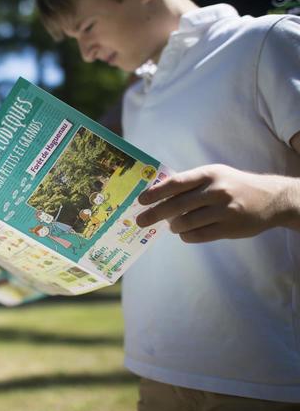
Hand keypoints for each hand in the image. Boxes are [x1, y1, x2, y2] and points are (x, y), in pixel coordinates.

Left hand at [136, 164, 296, 241]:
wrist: (270, 198)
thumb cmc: (233, 185)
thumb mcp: (214, 175)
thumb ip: (189, 182)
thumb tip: (156, 191)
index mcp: (209, 174)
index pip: (176, 183)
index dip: (156, 192)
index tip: (141, 200)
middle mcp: (216, 191)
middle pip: (176, 205)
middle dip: (154, 214)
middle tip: (141, 221)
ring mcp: (224, 211)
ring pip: (185, 223)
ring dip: (174, 226)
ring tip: (173, 225)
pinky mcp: (229, 228)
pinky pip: (198, 235)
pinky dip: (186, 236)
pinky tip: (185, 233)